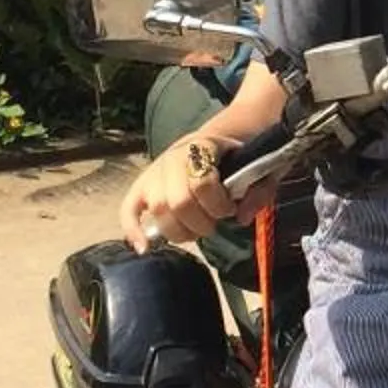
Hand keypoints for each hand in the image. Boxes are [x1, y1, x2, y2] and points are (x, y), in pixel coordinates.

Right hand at [119, 134, 271, 254]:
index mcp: (202, 146)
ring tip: (196, 230)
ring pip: (158, 210)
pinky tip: (144, 248)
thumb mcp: (260, 168)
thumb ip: (259, 191)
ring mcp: (154, 172)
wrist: (219, 139)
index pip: (202, 183)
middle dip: (200, 223)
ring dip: (179, 231)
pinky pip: (128, 209)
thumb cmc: (240, 157)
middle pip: (177, 202)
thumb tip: (242, 218)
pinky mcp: (141, 186)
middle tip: (214, 224)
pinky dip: (133, 230)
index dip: (219, 204)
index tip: (230, 209)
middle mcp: (172, 158)